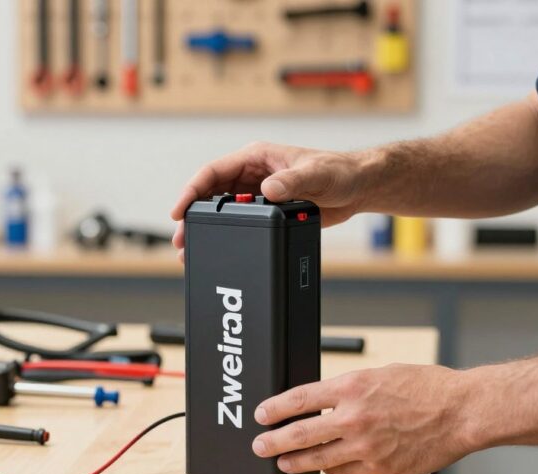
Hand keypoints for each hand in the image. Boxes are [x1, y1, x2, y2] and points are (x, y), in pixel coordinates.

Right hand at [169, 142, 370, 257]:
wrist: (357, 188)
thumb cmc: (339, 171)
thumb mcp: (316, 174)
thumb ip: (292, 181)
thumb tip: (268, 190)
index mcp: (257, 158)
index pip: (214, 172)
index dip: (192, 191)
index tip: (180, 210)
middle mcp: (252, 175)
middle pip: (210, 194)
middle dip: (193, 216)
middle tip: (182, 239)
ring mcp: (258, 193)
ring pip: (221, 211)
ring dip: (206, 228)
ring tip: (191, 250)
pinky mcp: (267, 211)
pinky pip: (240, 222)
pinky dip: (228, 235)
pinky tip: (219, 249)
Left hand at [251, 364, 478, 473]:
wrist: (461, 411)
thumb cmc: (427, 388)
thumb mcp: (381, 375)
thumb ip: (350, 388)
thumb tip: (324, 400)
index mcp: (352, 386)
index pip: (300, 398)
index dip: (275, 408)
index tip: (261, 414)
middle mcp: (354, 417)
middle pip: (299, 433)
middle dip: (273, 441)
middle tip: (259, 446)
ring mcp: (366, 445)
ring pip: (317, 458)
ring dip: (295, 461)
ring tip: (282, 462)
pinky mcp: (380, 466)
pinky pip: (343, 472)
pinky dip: (330, 469)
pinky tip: (323, 466)